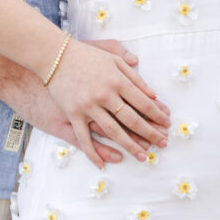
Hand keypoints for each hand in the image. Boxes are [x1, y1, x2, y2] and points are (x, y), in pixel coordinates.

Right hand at [46, 37, 169, 166]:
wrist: (53, 55)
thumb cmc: (84, 54)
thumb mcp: (112, 57)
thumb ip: (132, 75)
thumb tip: (152, 93)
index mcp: (116, 79)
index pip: (143, 102)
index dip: (157, 114)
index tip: (166, 123)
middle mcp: (105, 94)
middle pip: (132, 119)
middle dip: (151, 133)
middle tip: (163, 143)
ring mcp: (88, 106)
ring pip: (113, 132)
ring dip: (130, 146)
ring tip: (143, 156)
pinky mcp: (73, 114)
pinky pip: (84, 138)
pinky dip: (94, 152)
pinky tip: (103, 165)